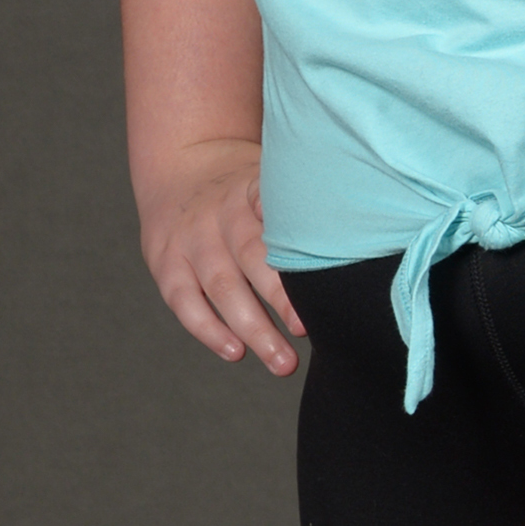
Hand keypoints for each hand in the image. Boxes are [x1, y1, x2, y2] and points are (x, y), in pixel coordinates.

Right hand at [136, 137, 304, 370]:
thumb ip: (302, 203)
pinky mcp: (166, 263)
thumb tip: (358, 237)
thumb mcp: (272, 175)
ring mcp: (190, 239)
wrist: (178, 163)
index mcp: (252, 189)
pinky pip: (184, 302)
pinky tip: (235, 352)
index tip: (325, 272)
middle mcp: (220, 213)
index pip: (275, 213)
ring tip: (282, 362)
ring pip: (221, 287)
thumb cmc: (242, 184)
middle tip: (309, 331)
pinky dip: (209, 330)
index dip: (297, 242)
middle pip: (252, 257)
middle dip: (282, 299)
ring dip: (253, 329)